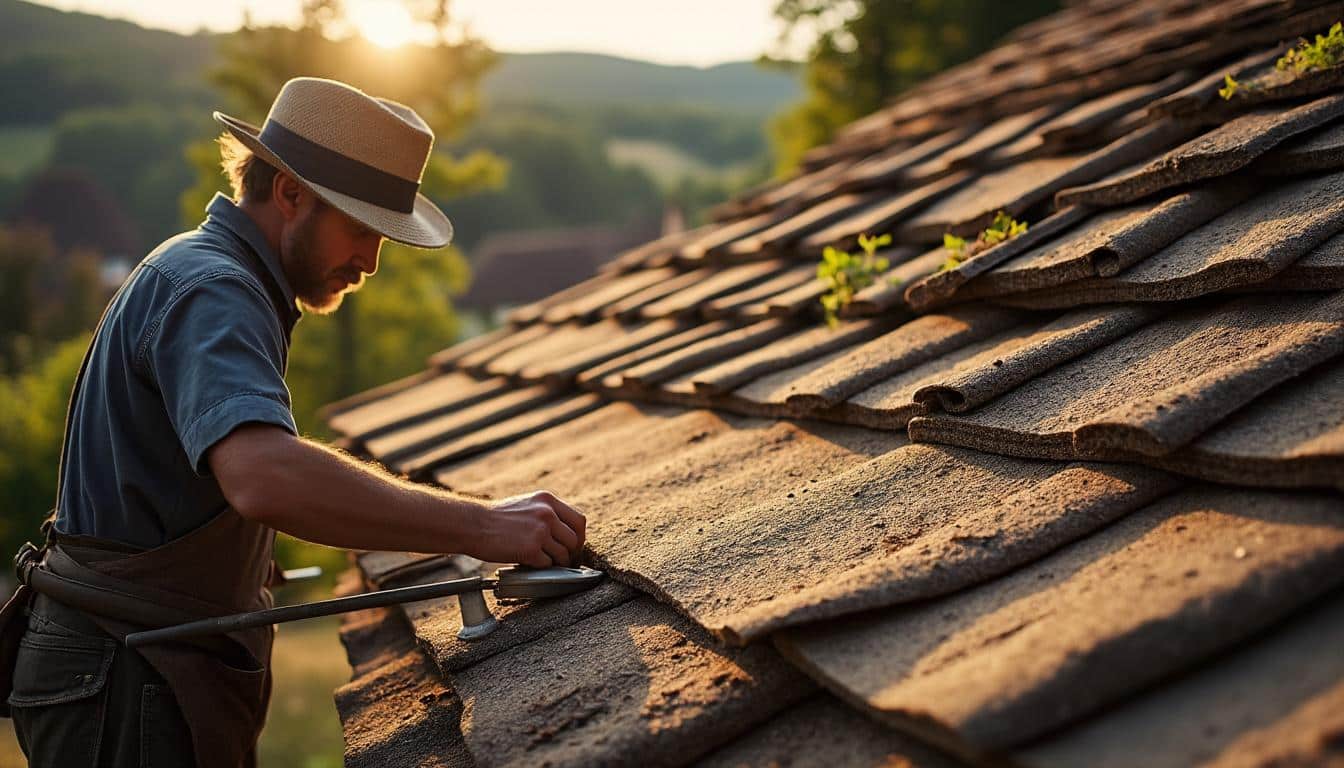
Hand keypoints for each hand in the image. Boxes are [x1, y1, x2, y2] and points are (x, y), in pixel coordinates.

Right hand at [468, 491, 586, 567]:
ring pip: (563, 554)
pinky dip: (541, 568)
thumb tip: (563, 531)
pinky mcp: (531, 549)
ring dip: (557, 563)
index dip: (579, 537)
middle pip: (575, 539)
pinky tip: (531, 564)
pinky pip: (547, 564)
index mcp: (547, 500)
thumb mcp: (526, 504)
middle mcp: (547, 514)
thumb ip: (546, 513)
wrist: (473, 524)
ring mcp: (540, 531)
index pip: (579, 520)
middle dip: (571, 553)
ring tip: (545, 563)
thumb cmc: (495, 517)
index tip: (574, 546)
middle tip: (563, 560)